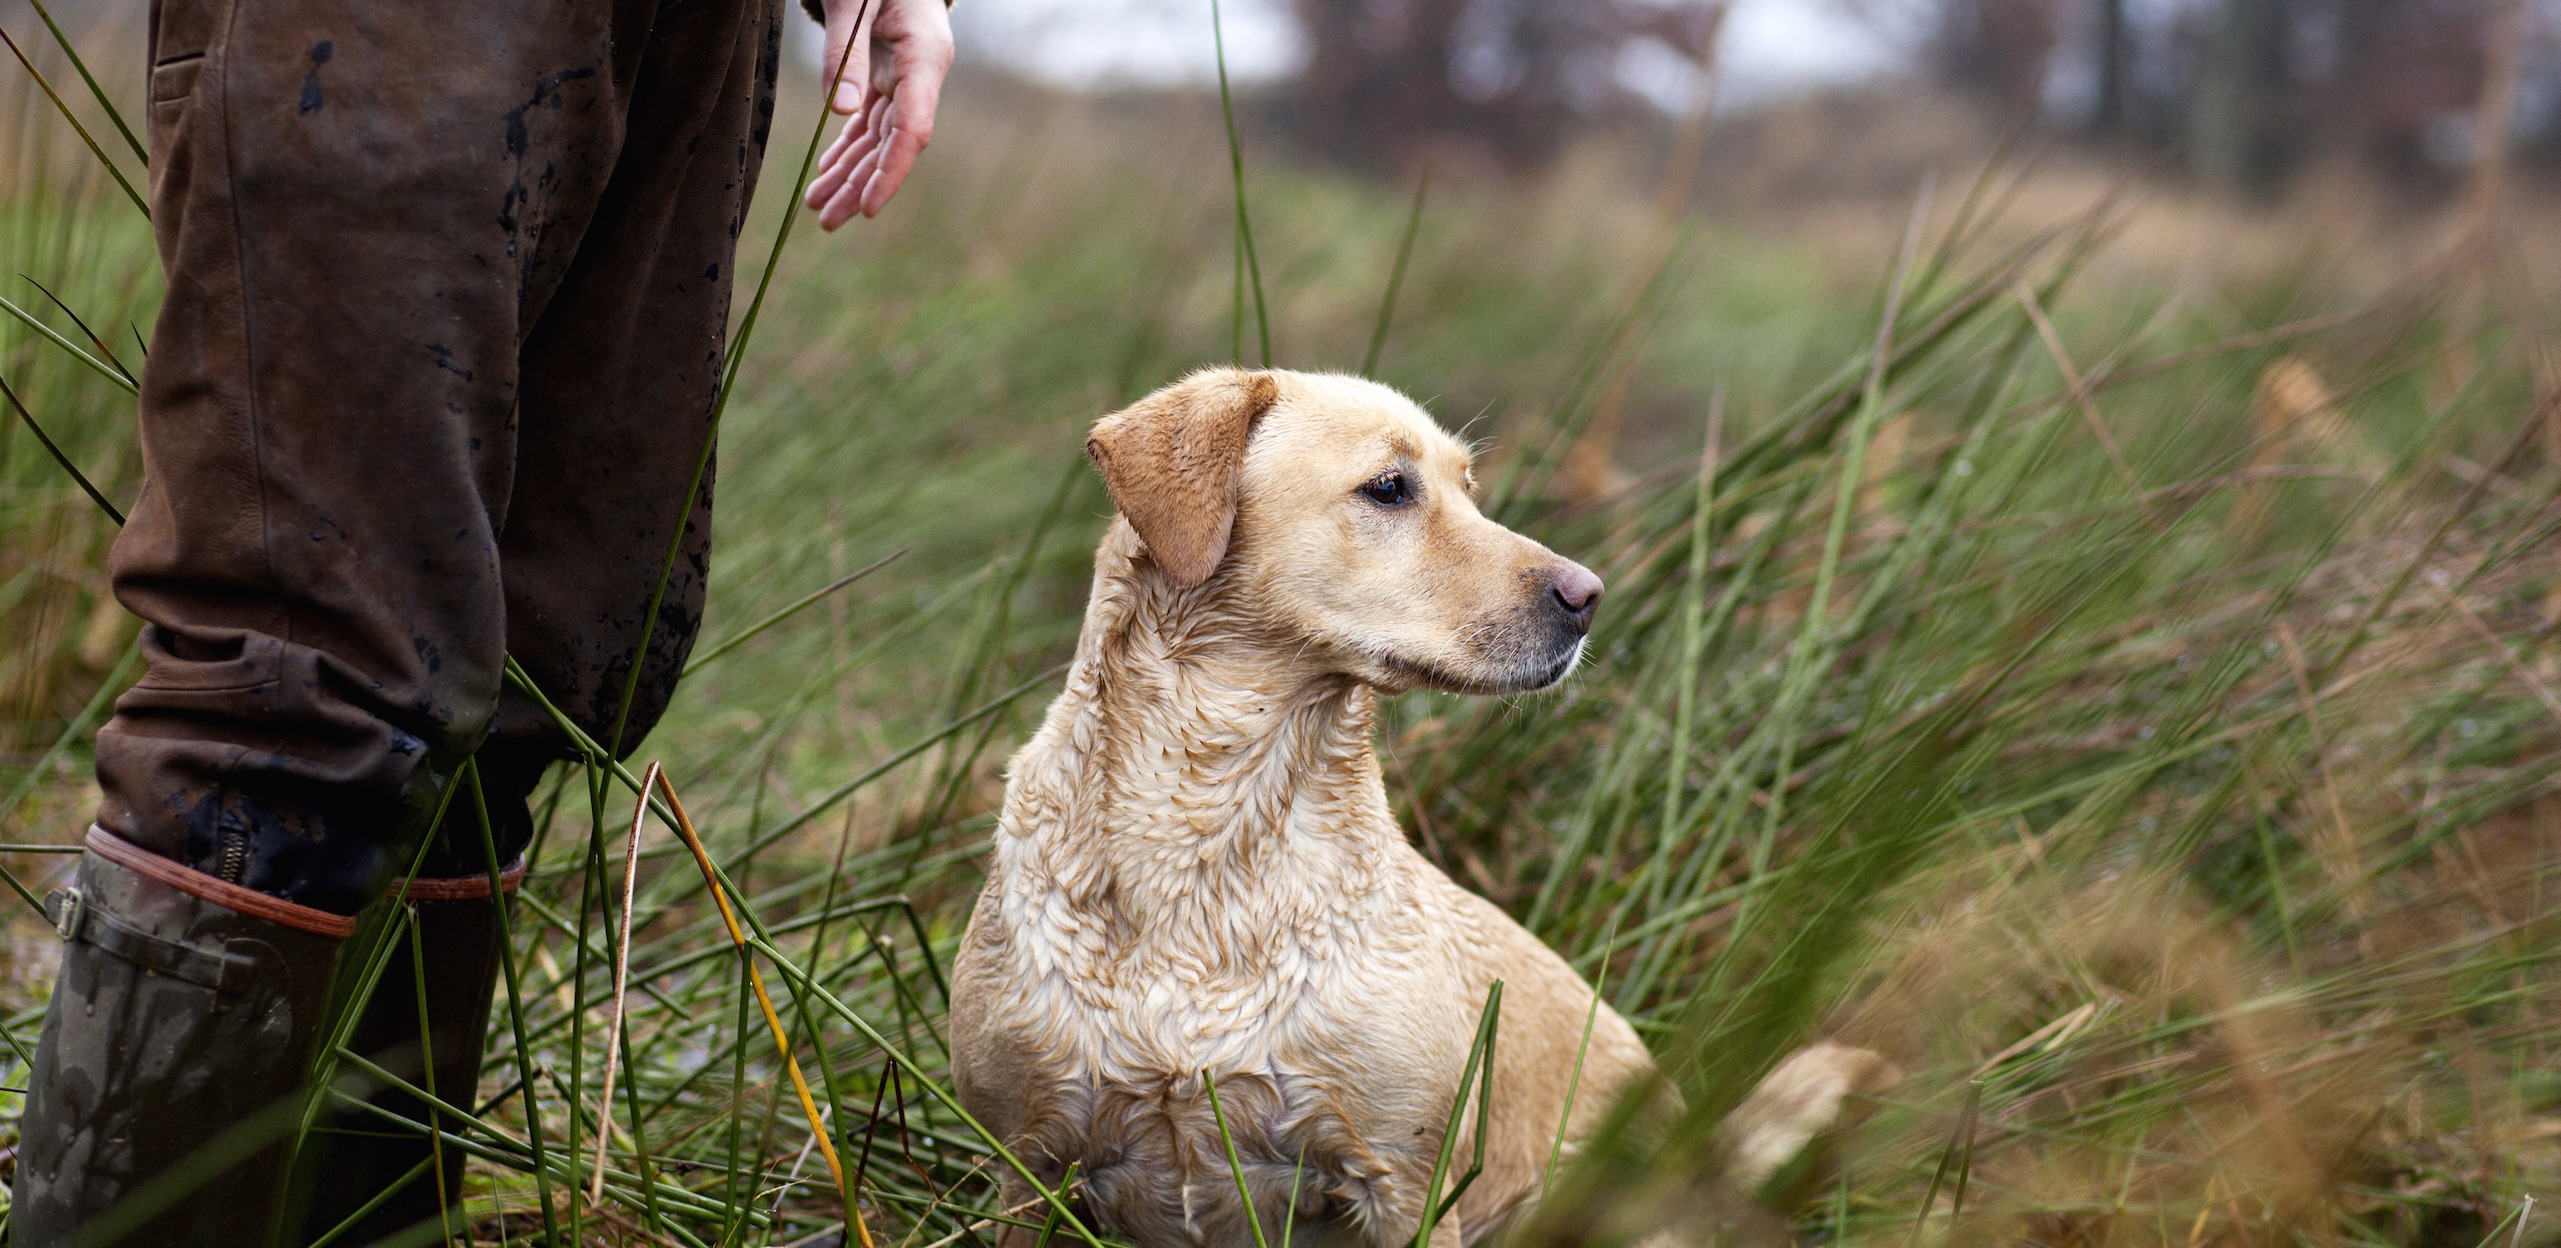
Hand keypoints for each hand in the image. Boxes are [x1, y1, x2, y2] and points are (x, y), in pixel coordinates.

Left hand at [804, 0, 954, 228]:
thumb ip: (846, 50)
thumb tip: (841, 113)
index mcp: (924, 56)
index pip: (913, 129)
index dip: (891, 173)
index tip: (869, 208)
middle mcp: (920, 73)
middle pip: (894, 144)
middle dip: (861, 185)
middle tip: (827, 221)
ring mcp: (904, 75)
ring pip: (878, 139)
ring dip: (848, 174)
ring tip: (818, 208)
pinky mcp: (884, 73)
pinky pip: (867, 122)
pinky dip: (846, 148)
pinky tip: (826, 175)